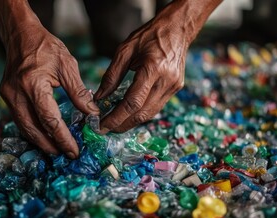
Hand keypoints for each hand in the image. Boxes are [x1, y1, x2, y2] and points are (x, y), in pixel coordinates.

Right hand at [0, 0, 98, 158]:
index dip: (62, 138)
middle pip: (32, 130)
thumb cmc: (46, 46)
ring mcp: (8, 96)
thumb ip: (78, 92)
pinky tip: (45, 135)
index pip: (49, 120)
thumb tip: (92, 113)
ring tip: (57, 149)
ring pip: (24, 128)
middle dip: (50, 146)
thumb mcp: (67, 65)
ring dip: (40, 141)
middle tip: (66, 155)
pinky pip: (20, 119)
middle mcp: (16, 94)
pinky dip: (33, 130)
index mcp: (33, 85)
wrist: (20, 34)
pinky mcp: (7, 96)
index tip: (74, 150)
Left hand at [94, 0, 221, 133]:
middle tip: (106, 128)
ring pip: (150, 113)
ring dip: (131, 122)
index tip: (102, 125)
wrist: (177, 29)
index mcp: (153, 68)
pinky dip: (141, 113)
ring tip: (115, 124)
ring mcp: (173, 86)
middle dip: (122, 124)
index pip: (132, 102)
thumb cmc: (149, 35)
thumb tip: (99, 97)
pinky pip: (156, 106)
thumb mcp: (124, 50)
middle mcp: (166, 81)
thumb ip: (111, 76)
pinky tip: (129, 113)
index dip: (116, 117)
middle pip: (142, 113)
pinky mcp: (176, 88)